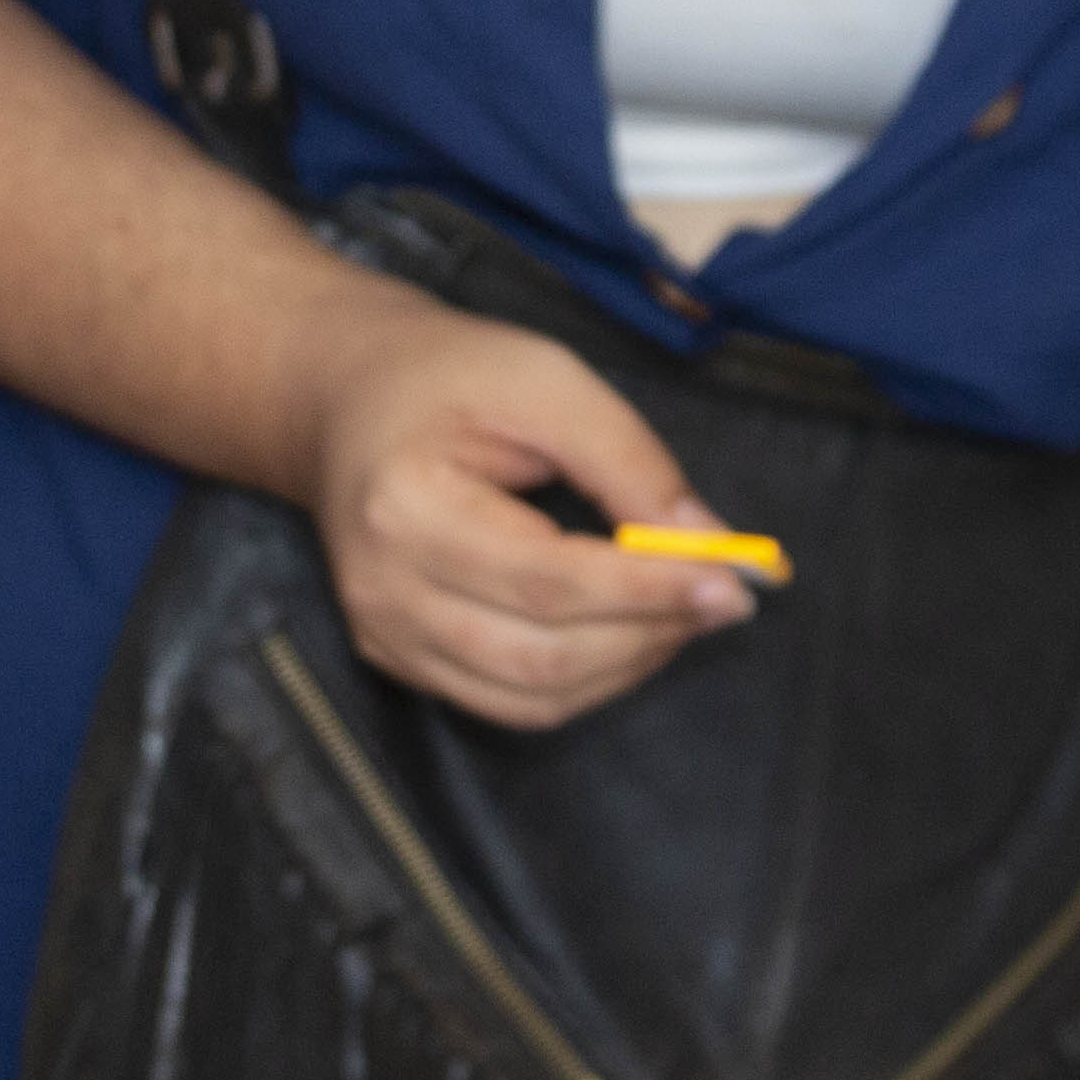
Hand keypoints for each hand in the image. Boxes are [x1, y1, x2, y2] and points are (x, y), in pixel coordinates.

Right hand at [295, 290, 750, 727]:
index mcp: (406, 507)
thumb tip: (710, 541)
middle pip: (542, 656)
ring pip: (531, 698)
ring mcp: (384, 635)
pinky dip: (585, 683)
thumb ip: (627, 459)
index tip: (734, 581)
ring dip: (626, 667)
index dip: (649, 591)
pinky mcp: (398, 659)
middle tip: (725, 600)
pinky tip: (627, 634)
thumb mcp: (545, 380)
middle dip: (650, 635)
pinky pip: (508, 704)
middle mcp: (383, 590)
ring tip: (681, 614)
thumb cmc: (449, 376)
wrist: (344, 399)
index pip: (549, 581)